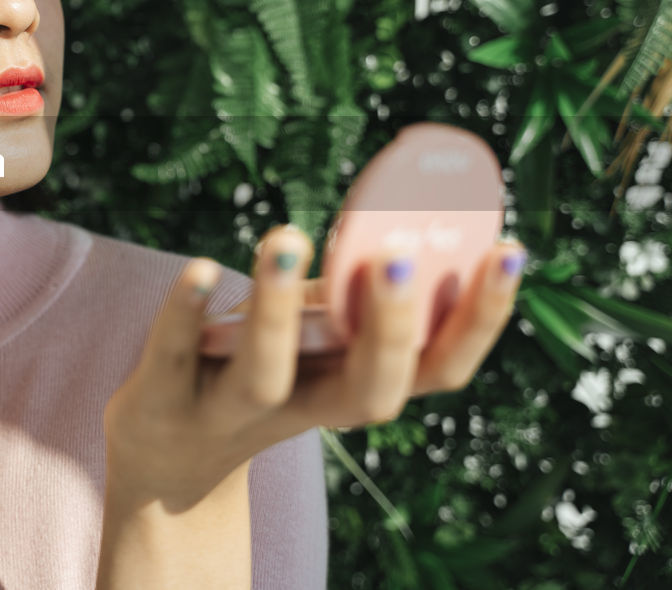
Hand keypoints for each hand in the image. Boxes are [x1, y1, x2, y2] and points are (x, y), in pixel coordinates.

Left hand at [102, 224, 525, 510]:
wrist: (167, 452)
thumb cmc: (256, 374)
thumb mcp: (312, 342)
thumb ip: (346, 298)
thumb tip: (402, 220)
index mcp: (352, 390)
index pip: (435, 371)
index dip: (478, 321)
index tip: (509, 250)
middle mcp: (302, 412)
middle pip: (363, 393)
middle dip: (386, 329)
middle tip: (400, 255)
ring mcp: (229, 412)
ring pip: (265, 375)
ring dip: (278, 309)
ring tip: (286, 235)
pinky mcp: (162, 401)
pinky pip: (175, 356)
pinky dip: (187, 314)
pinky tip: (200, 270)